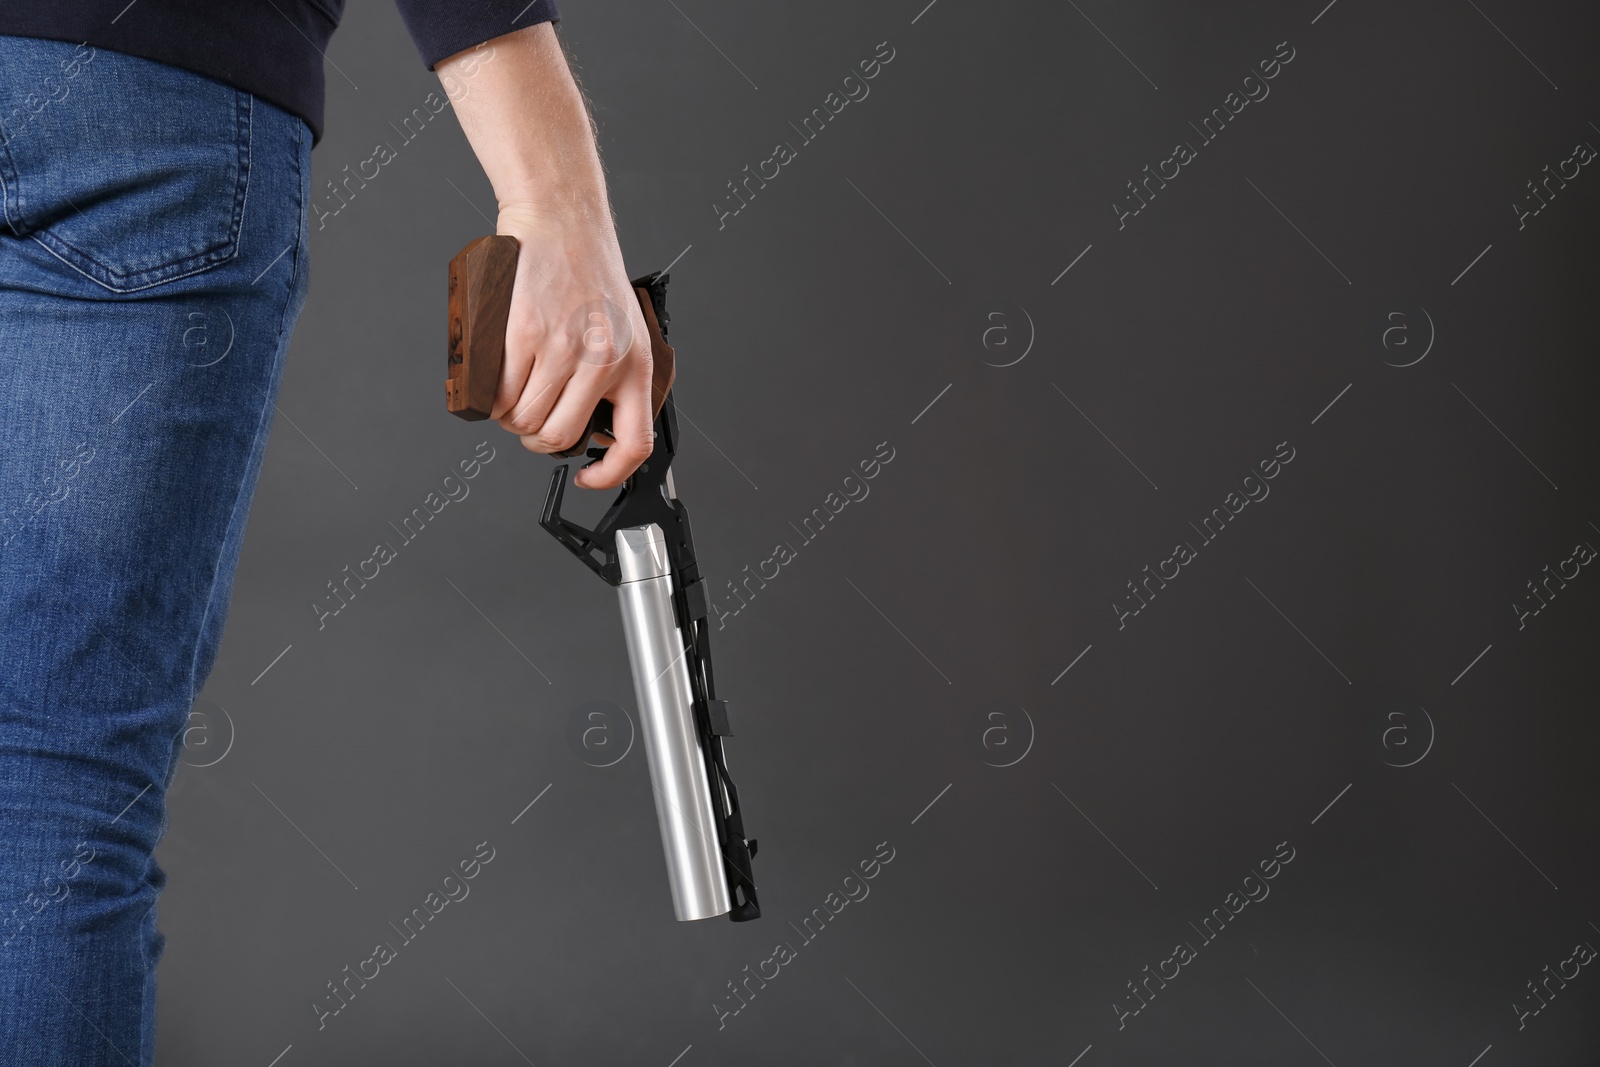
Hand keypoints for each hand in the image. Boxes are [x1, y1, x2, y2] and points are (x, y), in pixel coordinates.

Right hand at [490, 205, 652, 489]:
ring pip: (522, 420)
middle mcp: (603, 360)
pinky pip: (498, 392)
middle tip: (529, 418)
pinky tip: (496, 376)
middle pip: (558, 437)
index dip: (609, 474)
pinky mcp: (524, 334)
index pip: (634, 443)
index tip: (589, 478)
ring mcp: (562, 348)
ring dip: (508, 415)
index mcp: (635, 365)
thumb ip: (618, 378)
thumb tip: (596, 428)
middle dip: (536, 438)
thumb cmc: (590, 272)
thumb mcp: (627, 330)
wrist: (563, 219)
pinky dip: (489, 395)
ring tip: (512, 390)